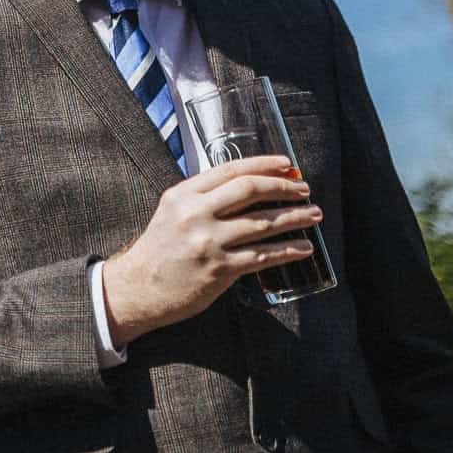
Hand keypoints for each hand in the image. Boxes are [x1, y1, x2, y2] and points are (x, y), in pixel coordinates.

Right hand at [99, 154, 321, 347]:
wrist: (139, 287)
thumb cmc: (160, 249)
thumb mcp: (173, 211)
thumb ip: (203, 198)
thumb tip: (248, 187)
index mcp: (182, 194)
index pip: (229, 170)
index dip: (263, 165)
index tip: (287, 165)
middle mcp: (195, 214)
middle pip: (249, 190)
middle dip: (283, 188)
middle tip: (304, 190)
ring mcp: (208, 242)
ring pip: (262, 223)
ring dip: (294, 217)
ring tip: (313, 215)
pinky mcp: (220, 269)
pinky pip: (263, 255)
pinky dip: (288, 250)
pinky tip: (304, 247)